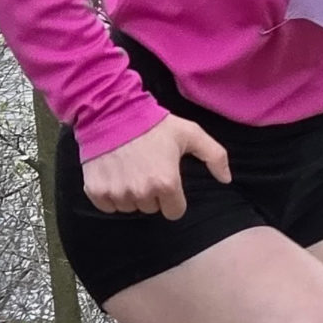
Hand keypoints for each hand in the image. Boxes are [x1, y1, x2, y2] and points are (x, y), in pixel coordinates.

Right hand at [82, 115, 230, 219]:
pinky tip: (114, 174)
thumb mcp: (190, 133)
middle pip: (151, 209)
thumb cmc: (153, 123)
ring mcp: (117, 193)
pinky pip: (107, 206)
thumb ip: (215, 156)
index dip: (173, 197)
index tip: (166, 179)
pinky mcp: (96, 191)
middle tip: (146, 169)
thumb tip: (226, 179)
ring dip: (131, 194)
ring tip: (129, 169)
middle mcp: (141, 193)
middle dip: (151, 194)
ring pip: (129, 208)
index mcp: (166, 183)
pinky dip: (110, 194)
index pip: (174, 211)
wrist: (111, 111)